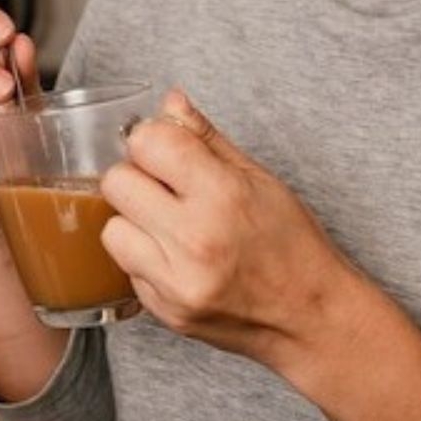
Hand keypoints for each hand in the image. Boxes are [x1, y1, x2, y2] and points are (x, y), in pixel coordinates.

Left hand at [100, 89, 358, 364]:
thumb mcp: (259, 179)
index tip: (166, 151)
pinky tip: (175, 258)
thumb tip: (168, 102)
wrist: (310, 318)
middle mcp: (195, 239)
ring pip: (110, 229)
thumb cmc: (291, 244)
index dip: (152, 140)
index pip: (147, 143)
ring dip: (132, 222)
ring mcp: (175, 280)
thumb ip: (205, 139)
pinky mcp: (163, 311)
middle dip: (136, 178)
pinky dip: (143, 258)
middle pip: (116, 182)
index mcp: (223, 196)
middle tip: (164, 190)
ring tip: (168, 227)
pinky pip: (125, 269)